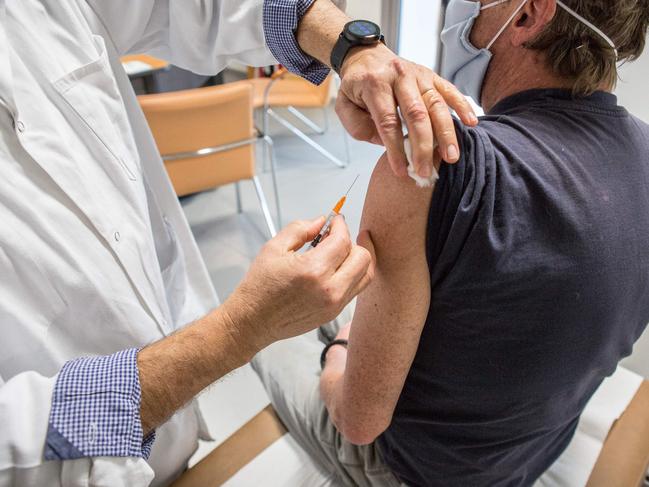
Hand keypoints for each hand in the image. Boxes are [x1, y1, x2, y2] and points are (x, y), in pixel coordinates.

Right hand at [223, 216, 374, 350]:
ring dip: (357, 258)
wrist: (254, 321)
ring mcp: (335, 304)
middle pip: (363, 257)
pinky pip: (356, 288)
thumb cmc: (260, 286)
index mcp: (314, 270)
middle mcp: (330, 289)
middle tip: (336, 236)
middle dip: (352, 241)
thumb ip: (300, 229)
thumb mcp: (274, 248)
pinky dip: (352, 274)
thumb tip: (321, 221)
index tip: (335, 220)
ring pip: (365, 274)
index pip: (342, 240)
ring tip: (341, 251)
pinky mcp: (334, 313)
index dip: (341, 225)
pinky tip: (337, 267)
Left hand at [337, 44, 478, 177]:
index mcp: (375, 84)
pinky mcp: (431, 75)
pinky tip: (471, 123)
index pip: (388, 121)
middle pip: (416, 115)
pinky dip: (462, 106)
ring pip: (436, 105)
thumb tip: (384, 142)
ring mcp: (419, 74)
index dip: (395, 149)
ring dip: (446, 133)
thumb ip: (358, 127)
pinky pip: (450, 90)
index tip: (401, 171)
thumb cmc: (356, 87)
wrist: (366, 56)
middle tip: (426, 171)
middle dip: (423, 147)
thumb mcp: (344, 106)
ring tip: (451, 157)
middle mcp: (400, 76)